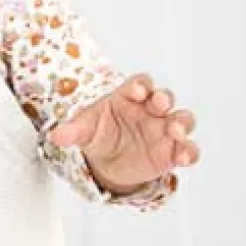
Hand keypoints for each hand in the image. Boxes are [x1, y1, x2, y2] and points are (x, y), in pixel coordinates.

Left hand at [49, 74, 199, 193]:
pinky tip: (184, 158)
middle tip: (160, 104)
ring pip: (181, 120)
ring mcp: (164, 130)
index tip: (138, 91)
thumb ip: (73, 131)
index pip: (139, 84)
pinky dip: (188, 152)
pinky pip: (186, 149)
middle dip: (164, 99)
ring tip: (176, 132)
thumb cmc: (100, 134)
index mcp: (130, 97)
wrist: (108, 162)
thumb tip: (57, 135)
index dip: (141, 85)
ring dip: (182, 123)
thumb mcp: (84, 131)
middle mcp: (151, 110)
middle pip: (164, 97)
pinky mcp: (171, 152)